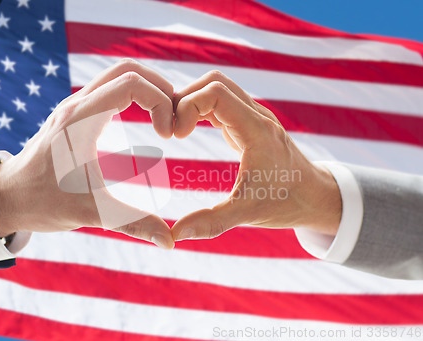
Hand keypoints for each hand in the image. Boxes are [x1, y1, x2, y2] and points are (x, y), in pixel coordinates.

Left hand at [0, 59, 174, 248]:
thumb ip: (133, 223)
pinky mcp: (75, 113)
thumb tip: (169, 241)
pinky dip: (134, 95)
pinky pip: (110, 88)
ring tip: (165, 117)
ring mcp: (75, 106)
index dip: (160, 102)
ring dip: (147, 89)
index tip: (167, 135)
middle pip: (128, 69)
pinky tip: (145, 119)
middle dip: (159, 87)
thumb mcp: (91, 213)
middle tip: (174, 117)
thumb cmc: (43, 203)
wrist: (7, 197)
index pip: (131, 83)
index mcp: (81, 120)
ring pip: (118, 75)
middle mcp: (77, 105)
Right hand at [171, 71, 341, 240]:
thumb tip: (175, 235)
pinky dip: (200, 108)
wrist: (314, 196)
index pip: (215, 92)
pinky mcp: (250, 122)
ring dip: (192, 101)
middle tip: (171, 130)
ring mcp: (255, 116)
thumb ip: (211, 223)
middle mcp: (257, 116)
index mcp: (257, 131)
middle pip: (214, 81)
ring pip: (218, 86)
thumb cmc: (285, 203)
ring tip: (177, 129)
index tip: (176, 137)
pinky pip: (221, 100)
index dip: (187, 107)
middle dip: (185, 99)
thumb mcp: (247, 215)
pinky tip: (189, 129)